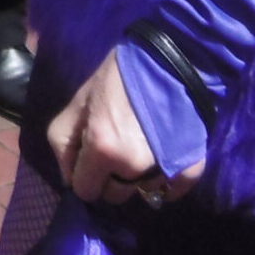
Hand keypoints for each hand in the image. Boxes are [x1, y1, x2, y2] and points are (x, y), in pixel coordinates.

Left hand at [46, 54, 203, 208]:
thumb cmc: (119, 77)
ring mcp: (164, 169)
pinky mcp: (190, 167)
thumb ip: (63, 144)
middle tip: (115, 148)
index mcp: (103, 149)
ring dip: (137, 177)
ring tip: (139, 146)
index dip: (84, 175)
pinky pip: (172, 191)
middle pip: (114, 195)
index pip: (85, 190)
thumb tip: (71, 179)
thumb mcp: (78, 103)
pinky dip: (165, 183)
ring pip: (141, 192)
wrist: (170, 60)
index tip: (90, 157)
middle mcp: (133, 166)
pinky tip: (160, 161)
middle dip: (110, 177)